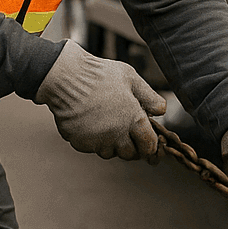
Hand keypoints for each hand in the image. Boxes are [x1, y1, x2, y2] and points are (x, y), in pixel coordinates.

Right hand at [36, 40, 165, 160]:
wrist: (66, 78)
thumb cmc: (100, 74)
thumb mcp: (131, 78)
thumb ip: (150, 97)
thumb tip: (161, 111)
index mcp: (134, 119)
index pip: (149, 145)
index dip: (151, 145)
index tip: (147, 141)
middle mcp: (117, 135)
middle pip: (130, 154)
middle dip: (131, 145)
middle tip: (126, 131)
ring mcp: (98, 141)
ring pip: (110, 153)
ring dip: (112, 144)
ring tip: (107, 125)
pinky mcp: (80, 143)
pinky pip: (91, 148)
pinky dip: (93, 141)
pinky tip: (91, 124)